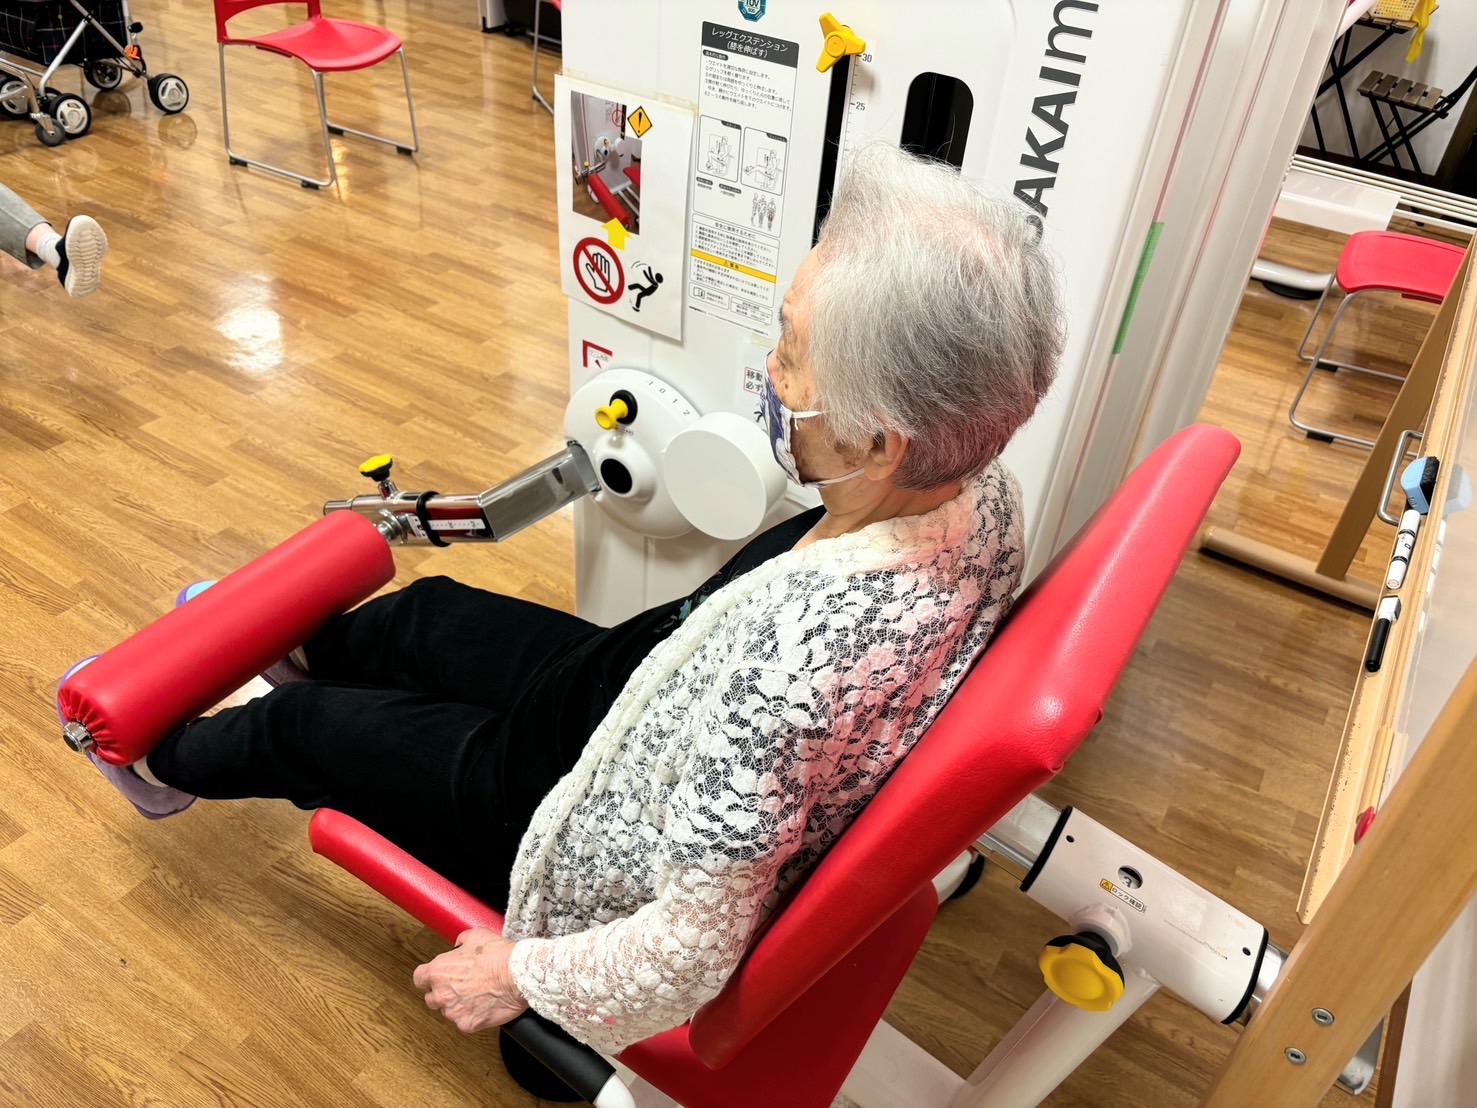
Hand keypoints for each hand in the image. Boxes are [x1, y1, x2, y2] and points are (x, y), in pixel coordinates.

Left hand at [412, 928, 528, 1032]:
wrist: (517, 975)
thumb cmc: (498, 955)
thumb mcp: (475, 936)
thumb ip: (460, 942)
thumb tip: (459, 946)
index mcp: (438, 971)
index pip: (419, 978)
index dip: (428, 978)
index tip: (435, 978)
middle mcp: (441, 994)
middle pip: (431, 998)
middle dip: (443, 993)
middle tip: (461, 986)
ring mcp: (454, 1012)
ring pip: (449, 1012)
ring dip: (458, 1005)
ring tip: (477, 995)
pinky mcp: (468, 1025)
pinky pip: (465, 1022)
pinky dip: (473, 1016)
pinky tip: (484, 1005)